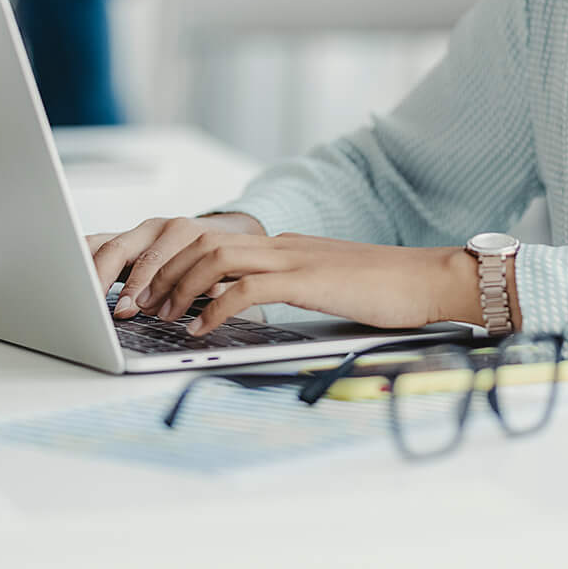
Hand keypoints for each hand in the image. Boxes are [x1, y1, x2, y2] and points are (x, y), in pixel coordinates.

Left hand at [86, 216, 483, 335]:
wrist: (432, 278)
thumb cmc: (384, 290)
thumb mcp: (322, 285)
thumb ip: (285, 288)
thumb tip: (243, 307)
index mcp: (282, 243)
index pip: (209, 238)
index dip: (169, 261)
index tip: (145, 290)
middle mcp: (281, 242)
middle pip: (199, 239)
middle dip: (159, 270)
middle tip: (135, 304)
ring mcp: (295, 257)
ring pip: (215, 255)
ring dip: (178, 286)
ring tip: (160, 315)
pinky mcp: (309, 279)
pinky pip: (248, 286)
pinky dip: (216, 306)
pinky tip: (201, 329)